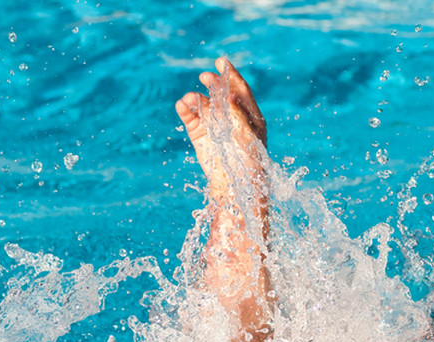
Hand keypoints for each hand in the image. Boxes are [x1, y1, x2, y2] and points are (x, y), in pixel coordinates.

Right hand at [175, 57, 267, 203]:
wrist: (235, 188)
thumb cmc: (248, 164)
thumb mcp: (248, 137)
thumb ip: (239, 115)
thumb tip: (231, 94)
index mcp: (250, 118)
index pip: (241, 91)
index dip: (232, 76)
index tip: (222, 61)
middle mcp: (232, 118)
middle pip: (221, 94)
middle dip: (214, 83)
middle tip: (205, 76)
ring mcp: (215, 125)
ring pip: (204, 104)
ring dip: (197, 97)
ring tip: (191, 97)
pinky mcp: (200, 134)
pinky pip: (191, 117)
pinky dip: (185, 109)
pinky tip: (182, 104)